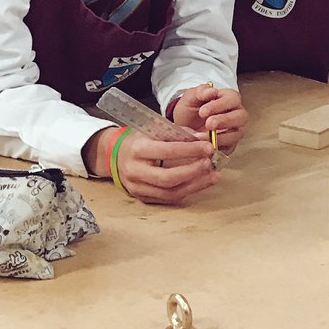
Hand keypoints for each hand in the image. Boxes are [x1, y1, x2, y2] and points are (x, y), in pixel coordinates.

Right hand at [83, 124, 217, 205]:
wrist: (114, 154)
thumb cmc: (139, 139)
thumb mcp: (155, 129)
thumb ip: (180, 133)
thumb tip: (205, 138)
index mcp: (138, 149)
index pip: (167, 151)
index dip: (190, 150)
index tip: (208, 147)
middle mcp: (136, 171)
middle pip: (168, 178)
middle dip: (193, 171)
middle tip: (210, 163)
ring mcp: (137, 187)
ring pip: (169, 192)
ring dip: (195, 185)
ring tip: (213, 176)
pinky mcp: (142, 197)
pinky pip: (167, 198)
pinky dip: (186, 191)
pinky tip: (201, 183)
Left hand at [171, 82, 247, 153]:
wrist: (182, 129)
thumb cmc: (190, 110)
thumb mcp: (190, 98)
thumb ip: (200, 91)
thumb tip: (212, 91)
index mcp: (229, 99)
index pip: (232, 99)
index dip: (219, 105)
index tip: (202, 112)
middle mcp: (235, 114)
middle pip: (241, 116)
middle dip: (225, 121)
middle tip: (209, 124)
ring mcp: (234, 131)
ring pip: (237, 134)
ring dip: (221, 137)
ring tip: (203, 137)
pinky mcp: (229, 146)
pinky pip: (229, 149)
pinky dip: (218, 148)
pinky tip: (206, 148)